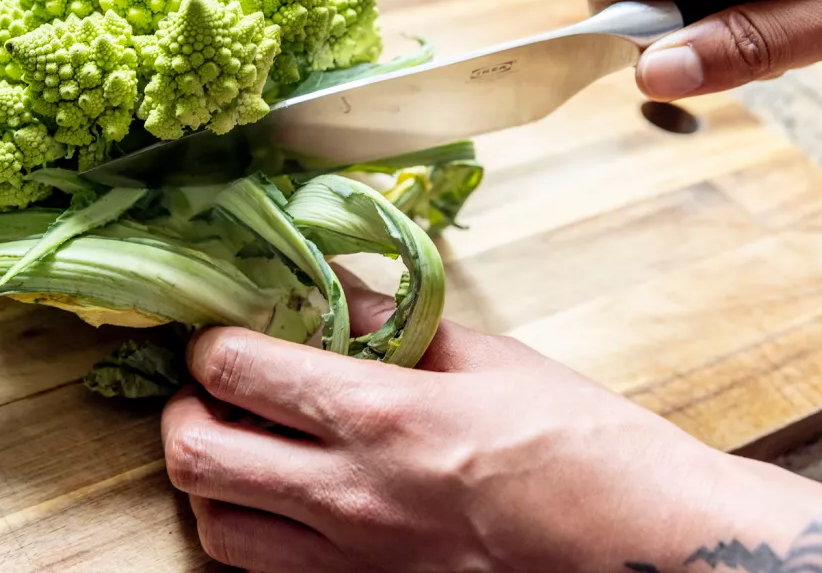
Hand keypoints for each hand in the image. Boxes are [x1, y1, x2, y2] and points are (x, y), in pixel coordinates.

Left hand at [162, 273, 821, 571]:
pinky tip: (280, 501)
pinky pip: (269, 572)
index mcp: (379, 415)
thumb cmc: (577, 443)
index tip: (222, 332)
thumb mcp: (483, 354)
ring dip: (206, 481)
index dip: (209, 343)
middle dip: (180, 413)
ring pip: (215, 529)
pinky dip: (250, 532)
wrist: (641, 546)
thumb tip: (324, 278)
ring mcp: (353, 560)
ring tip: (235, 446)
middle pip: (196, 457)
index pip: (236, 369)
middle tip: (206, 390)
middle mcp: (349, 495)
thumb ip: (388, 316)